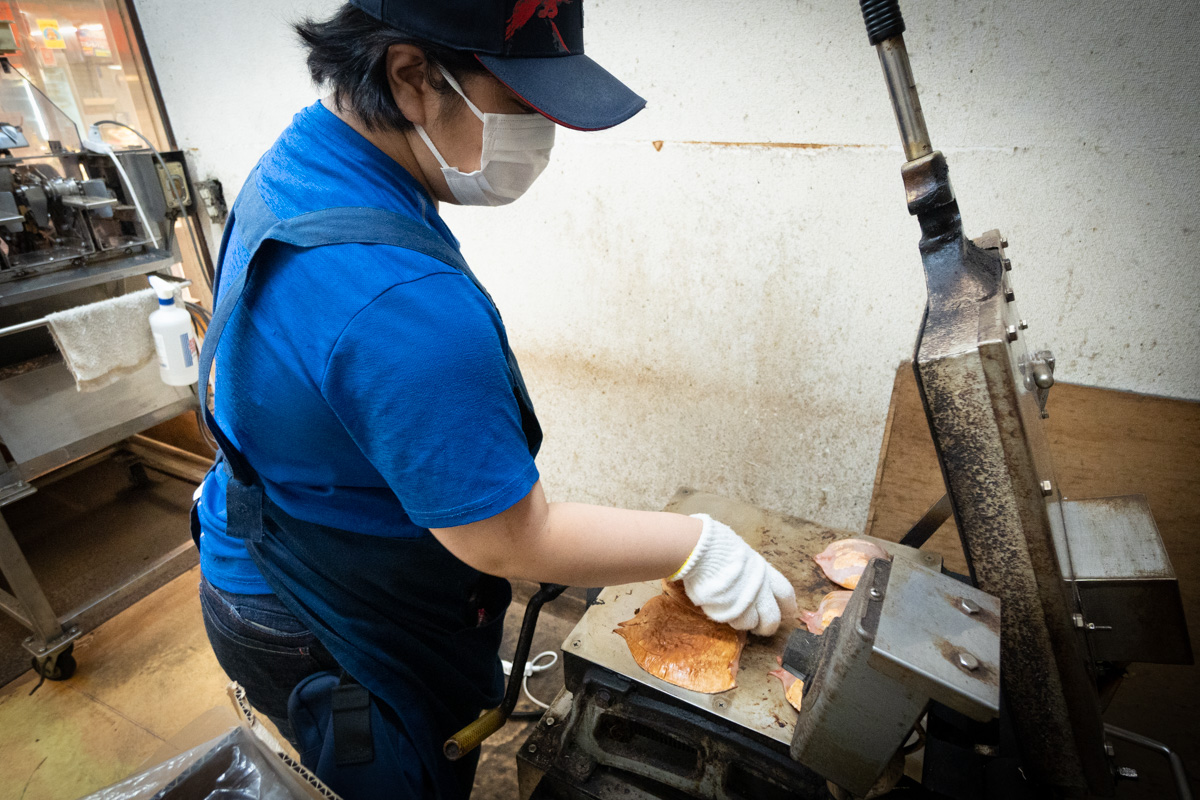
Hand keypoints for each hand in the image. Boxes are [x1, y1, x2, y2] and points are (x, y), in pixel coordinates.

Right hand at [675, 514, 797, 635]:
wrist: (699, 550)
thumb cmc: (717, 545)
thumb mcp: (742, 553)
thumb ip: (749, 569)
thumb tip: (747, 574)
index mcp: (764, 571)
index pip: (785, 592)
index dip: (789, 605)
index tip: (789, 611)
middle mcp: (759, 589)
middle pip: (773, 617)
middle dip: (769, 625)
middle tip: (762, 627)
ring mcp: (744, 602)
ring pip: (752, 624)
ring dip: (747, 623)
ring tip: (738, 617)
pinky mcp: (728, 612)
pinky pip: (734, 623)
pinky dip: (730, 620)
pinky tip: (723, 611)